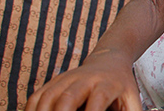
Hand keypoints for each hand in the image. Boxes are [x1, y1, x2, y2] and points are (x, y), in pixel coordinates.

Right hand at [24, 50, 140, 110]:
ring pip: (48, 97)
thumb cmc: (122, 86)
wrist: (110, 59)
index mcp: (106, 84)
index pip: (97, 101)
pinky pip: (36, 96)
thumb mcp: (132, 99)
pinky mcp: (53, 81)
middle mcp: (84, 79)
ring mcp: (66, 79)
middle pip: (68, 98)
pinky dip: (31, 110)